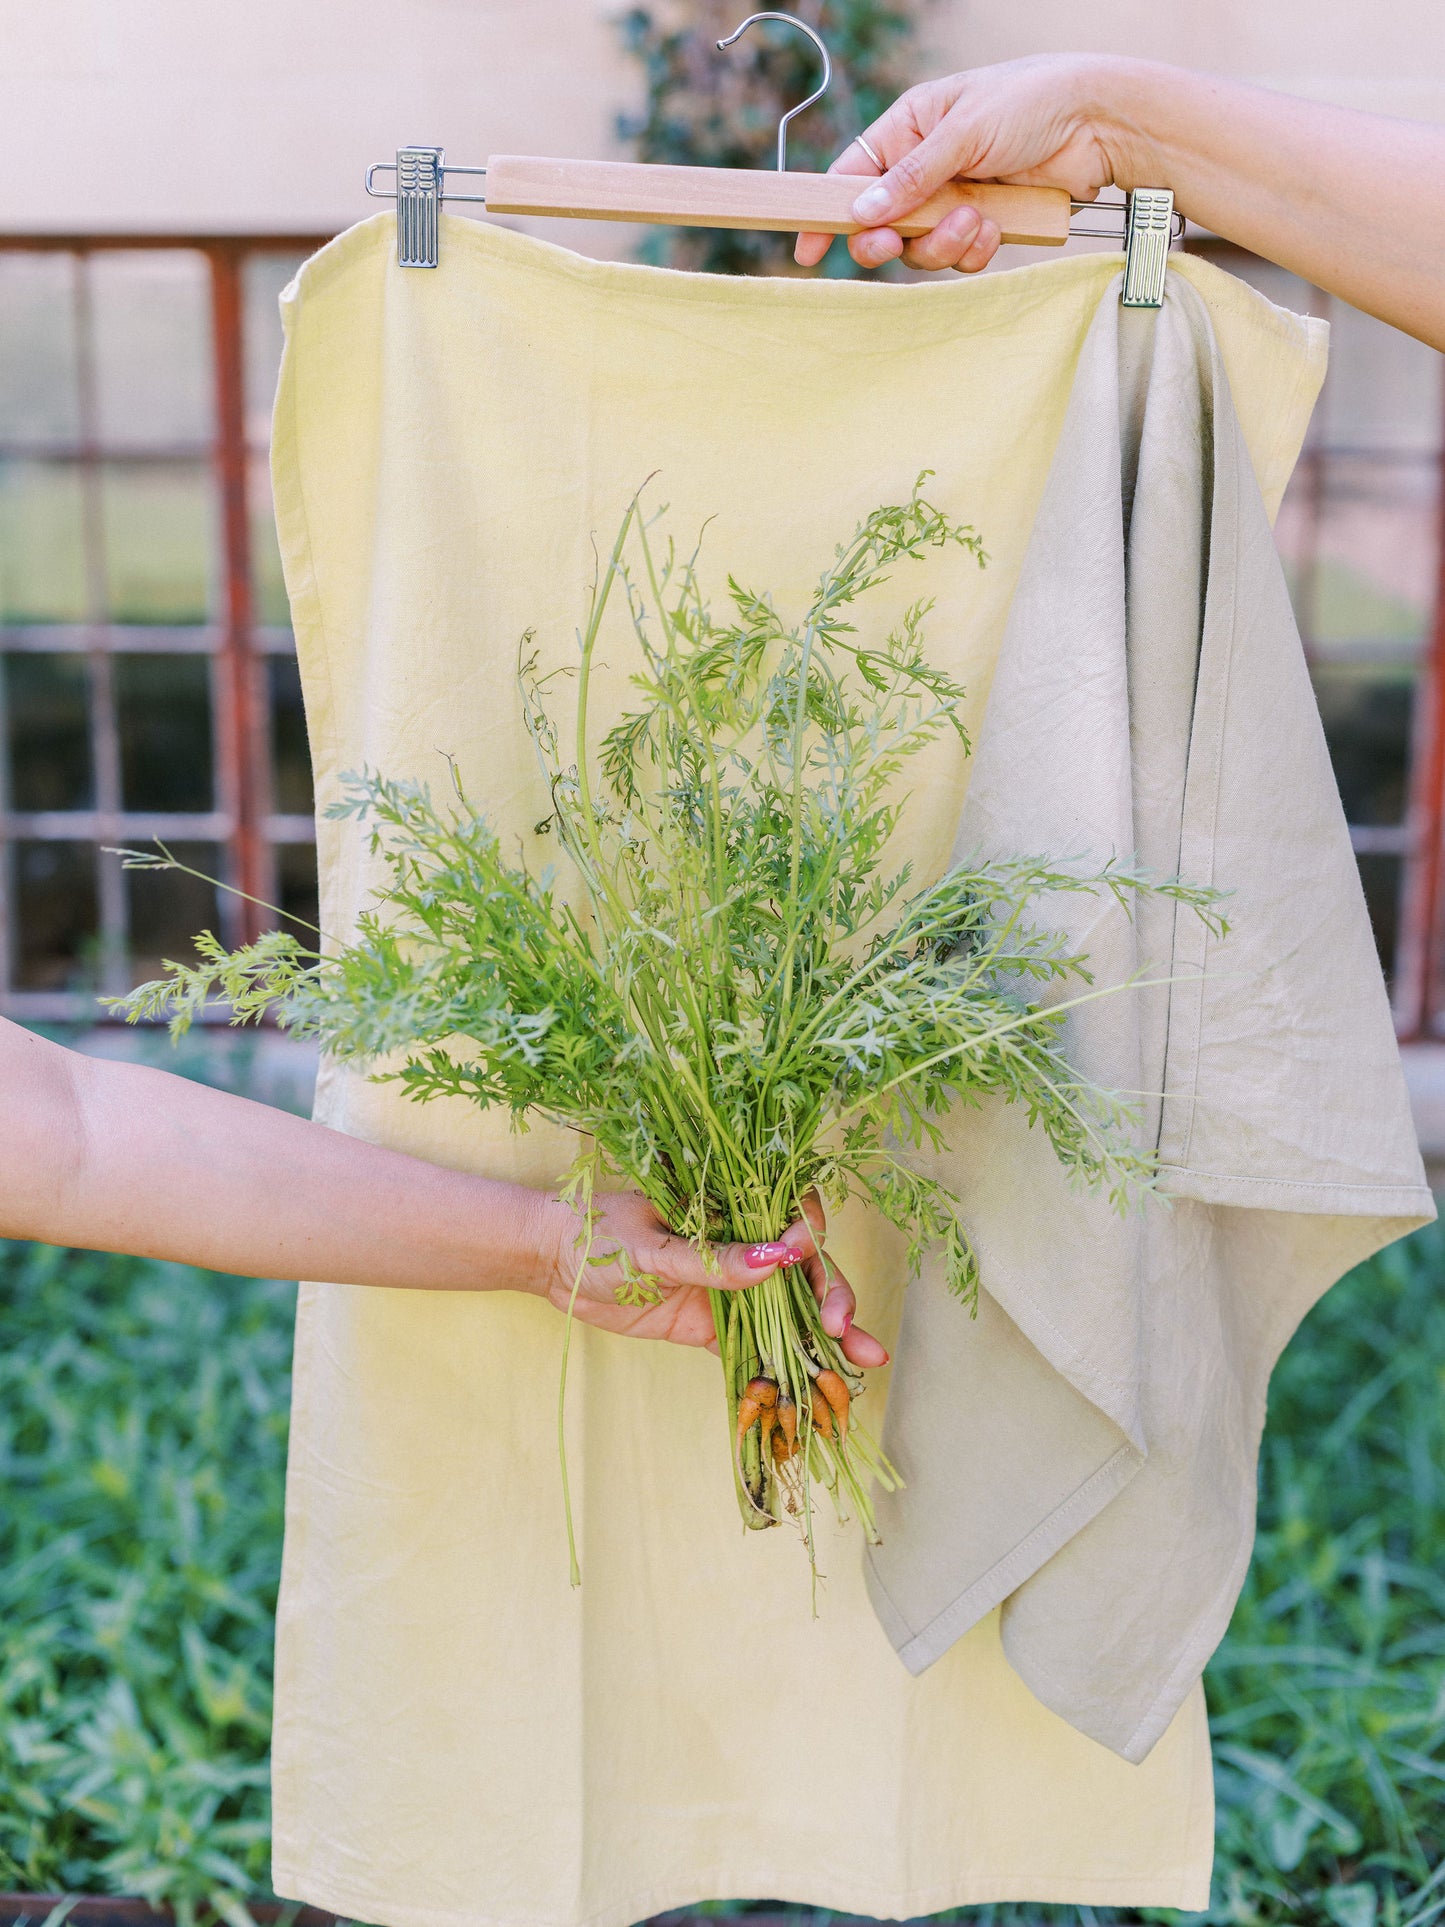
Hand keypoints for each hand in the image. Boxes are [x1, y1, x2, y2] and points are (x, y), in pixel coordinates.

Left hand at [533, 1188, 888, 1366]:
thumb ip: (712, 1259)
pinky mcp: (711, 1325)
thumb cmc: (597, 1232)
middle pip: (803, 1268)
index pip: (791, 1213)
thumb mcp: (655, 1244)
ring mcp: (729, 1286)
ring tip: (864, 1363)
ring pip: (790, 1310)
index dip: (810, 1237)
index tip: (803, 1256)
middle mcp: (740, 1242)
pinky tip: (817, 1386)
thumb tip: (775, 1261)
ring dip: (826, 1336)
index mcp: (730, 1204)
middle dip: (834, 1295)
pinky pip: (756, 1346)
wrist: (548, 1262)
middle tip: (843, 1330)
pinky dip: (784, 1366)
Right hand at [795, 54, 1133, 274]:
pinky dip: (973, 249)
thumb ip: (912, 176)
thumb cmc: (1031, 100)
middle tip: (895, 241)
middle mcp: (924, 169)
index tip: (808, 249)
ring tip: (974, 218)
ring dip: (942, 243)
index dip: (826, 214)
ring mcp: (952, 200)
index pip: (850, 177)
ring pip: (920, 248)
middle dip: (890, 239)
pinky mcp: (982, 225)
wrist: (1096, 123)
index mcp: (907, 130)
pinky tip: (995, 224)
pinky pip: (958, 257)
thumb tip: (863, 212)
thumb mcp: (962, 130)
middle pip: (880, 226)